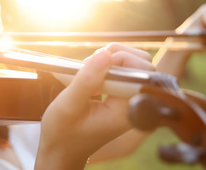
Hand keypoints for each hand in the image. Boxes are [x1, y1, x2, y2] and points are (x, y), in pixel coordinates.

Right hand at [35, 44, 153, 168]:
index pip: (142, 72)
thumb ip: (87, 80)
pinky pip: (126, 70)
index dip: (120, 60)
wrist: (62, 149)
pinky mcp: (123, 96)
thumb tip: (105, 54)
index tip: (93, 64)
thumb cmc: (63, 133)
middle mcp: (134, 105)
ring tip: (89, 69)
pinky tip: (92, 74)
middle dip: (116, 55)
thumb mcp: (68, 106)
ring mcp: (130, 100)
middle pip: (142, 63)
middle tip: (90, 65)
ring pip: (135, 63)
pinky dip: (109, 64)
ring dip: (111, 58)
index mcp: (127, 111)